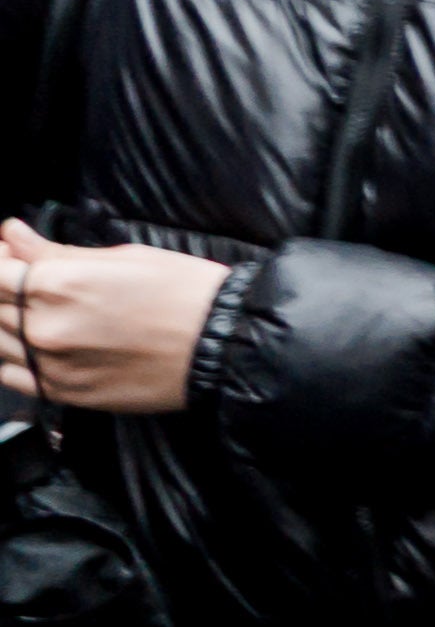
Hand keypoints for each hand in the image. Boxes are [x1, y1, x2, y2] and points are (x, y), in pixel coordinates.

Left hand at [0, 220, 234, 413]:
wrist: (221, 343)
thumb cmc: (183, 292)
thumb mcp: (122, 256)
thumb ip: (54, 251)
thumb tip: (12, 234)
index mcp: (58, 283)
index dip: (0, 260)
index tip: (9, 255)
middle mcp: (44, 326)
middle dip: (4, 289)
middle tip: (26, 281)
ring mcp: (49, 363)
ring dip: (5, 323)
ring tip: (37, 312)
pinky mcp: (60, 392)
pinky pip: (10, 375)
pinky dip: (11, 357)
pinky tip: (33, 344)